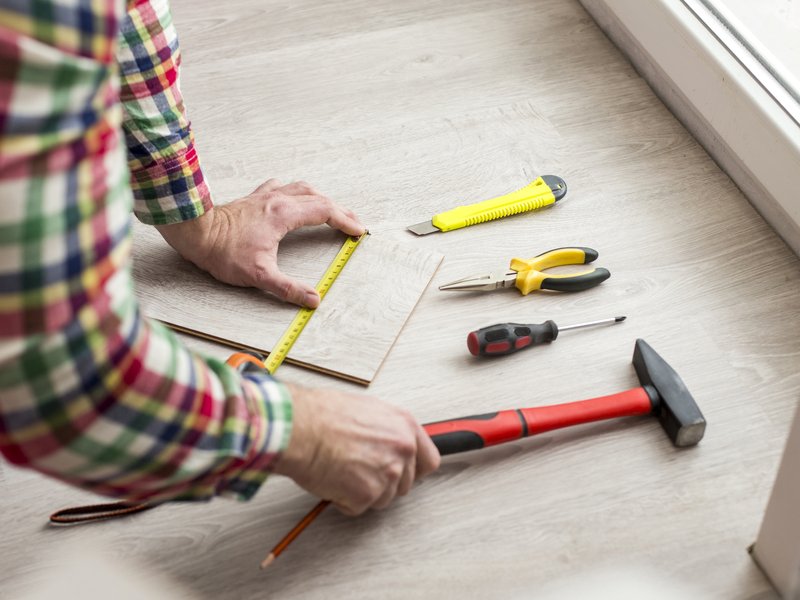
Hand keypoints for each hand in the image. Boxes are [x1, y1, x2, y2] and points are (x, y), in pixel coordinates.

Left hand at [155, 180, 364, 307]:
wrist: (194, 232)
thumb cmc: (222, 252)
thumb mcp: (258, 275)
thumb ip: (288, 288)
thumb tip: (313, 299)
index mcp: (284, 214)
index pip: (325, 212)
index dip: (345, 221)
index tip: (358, 232)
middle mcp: (278, 200)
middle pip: (318, 198)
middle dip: (340, 210)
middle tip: (352, 223)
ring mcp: (265, 196)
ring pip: (302, 189)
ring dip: (320, 198)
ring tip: (331, 209)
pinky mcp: (253, 199)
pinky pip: (281, 187)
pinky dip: (295, 191)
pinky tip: (292, 196)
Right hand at [273, 384, 440, 515]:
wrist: (300, 428)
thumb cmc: (322, 414)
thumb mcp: (366, 409)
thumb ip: (385, 430)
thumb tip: (386, 442)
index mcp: (404, 426)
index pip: (428, 460)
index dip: (414, 469)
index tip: (406, 473)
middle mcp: (402, 449)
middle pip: (405, 483)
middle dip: (383, 482)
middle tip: (360, 469)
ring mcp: (387, 474)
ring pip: (383, 498)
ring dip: (363, 492)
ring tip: (342, 470)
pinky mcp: (368, 494)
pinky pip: (358, 507)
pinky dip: (344, 500)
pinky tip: (333, 479)